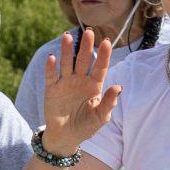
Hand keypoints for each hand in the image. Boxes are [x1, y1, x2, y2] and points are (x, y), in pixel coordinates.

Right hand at [42, 29, 119, 154]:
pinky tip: (52, 58)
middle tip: (88, 32)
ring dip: (66, 50)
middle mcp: (80, 80)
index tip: (107, 42)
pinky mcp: (51, 89)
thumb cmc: (86, 126)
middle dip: (86, 46)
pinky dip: (51, 67)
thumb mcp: (100, 118)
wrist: (65, 137)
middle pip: (83, 60)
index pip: (100, 67)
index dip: (104, 55)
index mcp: (94, 85)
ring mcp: (65, 83)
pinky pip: (51, 76)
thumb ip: (109, 103)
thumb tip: (118, 87)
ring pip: (66, 63)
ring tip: (67, 36)